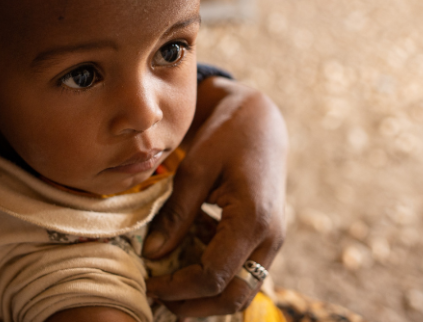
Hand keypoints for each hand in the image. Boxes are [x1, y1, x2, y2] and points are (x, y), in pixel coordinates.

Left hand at [143, 77, 287, 316]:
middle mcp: (270, 237)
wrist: (260, 120)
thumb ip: (175, 215)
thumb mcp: (194, 170)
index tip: (149, 283)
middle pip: (235, 296)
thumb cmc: (226, 137)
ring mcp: (273, 240)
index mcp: (252, 219)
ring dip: (207, 296)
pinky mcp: (266, 238)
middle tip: (159, 297)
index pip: (213, 275)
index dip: (178, 287)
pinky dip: (217, 277)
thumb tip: (152, 255)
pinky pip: (243, 272)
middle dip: (195, 305)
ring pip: (242, 290)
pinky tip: (188, 261)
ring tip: (170, 286)